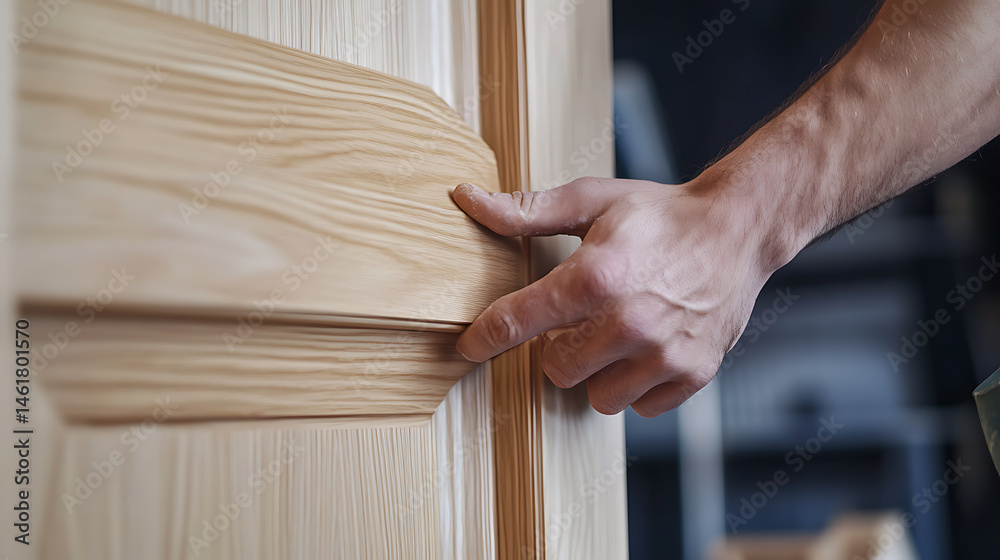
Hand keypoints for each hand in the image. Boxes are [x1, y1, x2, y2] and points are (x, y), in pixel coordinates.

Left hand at [453, 176, 778, 416]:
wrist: (738, 229)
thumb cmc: (662, 215)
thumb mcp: (593, 201)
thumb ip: (528, 210)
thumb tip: (469, 200)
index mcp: (596, 277)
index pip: (518, 322)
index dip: (484, 337)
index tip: (469, 346)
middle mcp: (628, 322)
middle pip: (554, 369)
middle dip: (556, 348)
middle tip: (575, 322)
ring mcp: (663, 354)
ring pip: (597, 395)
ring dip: (596, 372)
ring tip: (613, 336)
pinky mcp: (691, 374)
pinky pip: (639, 406)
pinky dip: (636, 384)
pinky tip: (644, 349)